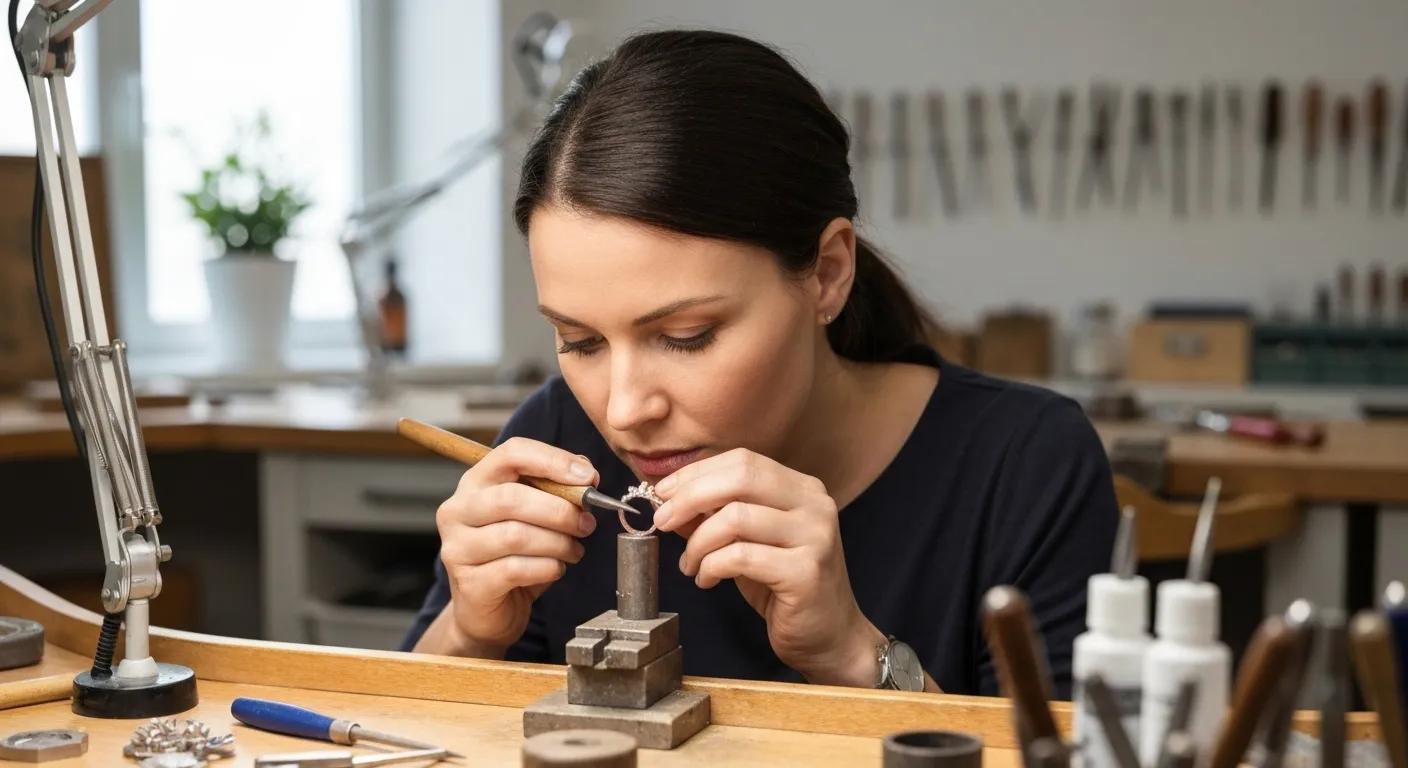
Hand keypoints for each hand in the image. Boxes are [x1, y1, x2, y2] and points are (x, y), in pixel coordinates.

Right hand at [434, 437, 599, 652]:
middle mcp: (458, 510)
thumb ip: (558, 488)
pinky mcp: (469, 583)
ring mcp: (458, 547)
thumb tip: (586, 471)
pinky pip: (516, 569)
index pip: (511, 453)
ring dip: (557, 543)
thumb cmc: (514, 556)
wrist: (489, 611)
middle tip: (586, 523)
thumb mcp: (536, 515)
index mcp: (476, 482)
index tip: (587, 478)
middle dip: (559, 510)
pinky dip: (547, 568)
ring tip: (574, 549)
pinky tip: (556, 568)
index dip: (552, 461)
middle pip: (512, 498)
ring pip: (516, 535)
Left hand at [652, 448, 884, 686]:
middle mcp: (814, 505)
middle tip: (663, 521)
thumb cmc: (784, 588)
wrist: (829, 637)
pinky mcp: (806, 572)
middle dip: (690, 497)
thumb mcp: (746, 542)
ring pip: (735, 517)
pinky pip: (741, 557)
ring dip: (698, 542)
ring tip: (690, 565)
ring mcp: (815, 537)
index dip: (696, 473)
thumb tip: (668, 498)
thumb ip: (714, 515)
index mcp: (802, 488)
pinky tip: (707, 580)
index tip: (663, 492)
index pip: (742, 460)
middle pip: (740, 478)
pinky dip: (712, 567)